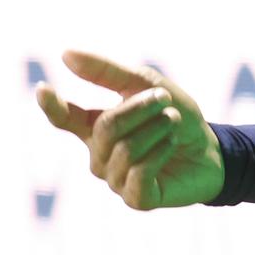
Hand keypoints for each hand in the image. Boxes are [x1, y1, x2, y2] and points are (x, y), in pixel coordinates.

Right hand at [34, 50, 224, 210]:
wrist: (211, 149)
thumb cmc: (176, 116)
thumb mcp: (146, 85)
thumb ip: (106, 72)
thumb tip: (65, 54)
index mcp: (95, 126)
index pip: (65, 118)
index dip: (52, 106)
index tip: (42, 88)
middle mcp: (99, 155)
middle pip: (106, 127)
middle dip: (140, 108)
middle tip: (165, 99)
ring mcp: (115, 179)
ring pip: (125, 149)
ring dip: (158, 128)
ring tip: (173, 123)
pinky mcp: (136, 199)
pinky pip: (140, 173)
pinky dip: (161, 151)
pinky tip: (172, 144)